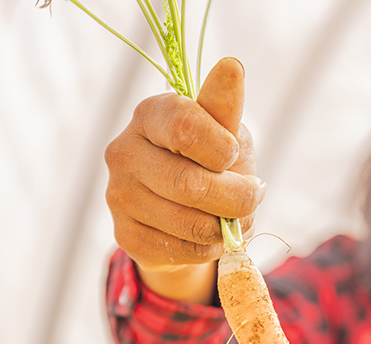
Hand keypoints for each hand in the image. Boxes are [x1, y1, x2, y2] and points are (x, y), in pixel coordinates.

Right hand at [104, 57, 263, 301]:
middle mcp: (123, 152)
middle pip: (190, 184)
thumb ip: (224, 108)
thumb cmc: (209, 159)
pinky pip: (181, 250)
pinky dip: (209, 248)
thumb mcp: (223, 131)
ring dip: (226, 227)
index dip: (221, 148)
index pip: (184, 127)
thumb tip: (232, 66)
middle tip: (252, 197)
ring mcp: (118, 197)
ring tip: (233, 218)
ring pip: (189, 223)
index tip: (232, 154)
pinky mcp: (125, 236)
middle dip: (236, 198)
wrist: (184, 210)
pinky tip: (210, 235)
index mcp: (148, 115)